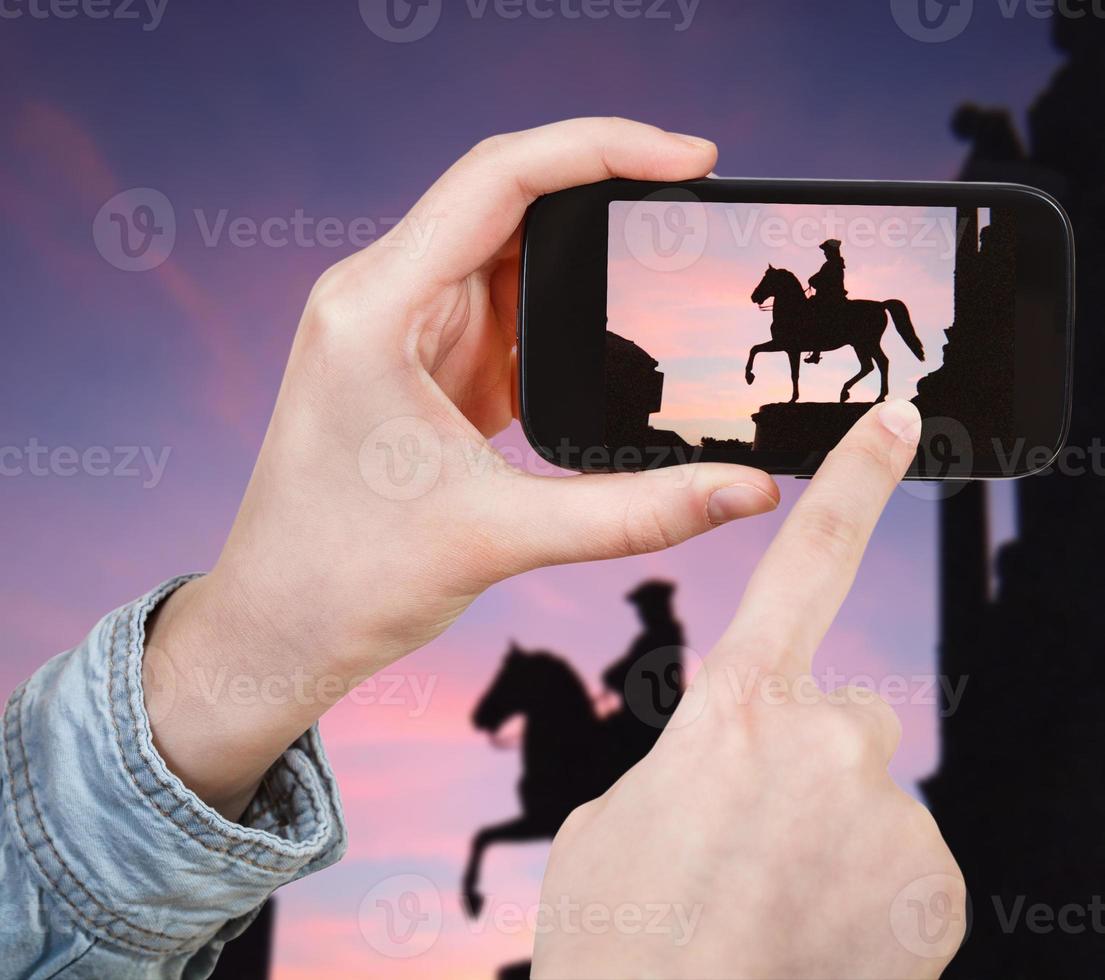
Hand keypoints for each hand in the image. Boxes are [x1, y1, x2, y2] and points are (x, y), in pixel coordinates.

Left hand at [144, 119, 781, 817]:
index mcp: (375, 309)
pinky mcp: (419, 362)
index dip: (603, 147)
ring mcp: (398, 326)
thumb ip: (637, 512)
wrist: (278, 624)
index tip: (692, 158)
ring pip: (507, 251)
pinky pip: (500, 307)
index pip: (500, 179)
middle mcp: (380, 296)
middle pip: (507, 199)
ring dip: (584, 257)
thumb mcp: (503, 536)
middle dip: (606, 191)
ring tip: (667, 265)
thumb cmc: (346, 578)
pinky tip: (609, 332)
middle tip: (694, 205)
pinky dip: (560, 312)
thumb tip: (748, 489)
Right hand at [532, 400, 966, 979]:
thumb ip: (696, 756)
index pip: (809, 561)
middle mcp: (830, 742)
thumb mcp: (623, 810)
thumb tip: (733, 763)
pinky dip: (871, 893)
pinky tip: (816, 932)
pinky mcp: (938, 890)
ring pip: (871, 795)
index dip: (856, 481)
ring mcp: (893, 817)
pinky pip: (905, 863)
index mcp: (737, 706)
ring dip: (834, 833)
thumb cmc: (622, 931)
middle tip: (752, 836)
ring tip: (772, 900)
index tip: (898, 420)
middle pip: (843, 712)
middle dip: (809, 756)